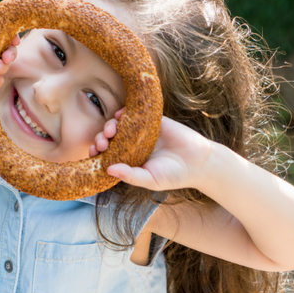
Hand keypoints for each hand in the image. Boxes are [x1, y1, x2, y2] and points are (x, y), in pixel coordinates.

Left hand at [91, 114, 213, 190]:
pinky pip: (135, 113)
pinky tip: (120, 115)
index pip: (107, 154)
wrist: (200, 161)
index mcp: (129, 160)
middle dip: (101, 138)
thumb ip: (130, 176)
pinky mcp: (152, 120)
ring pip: (118, 125)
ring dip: (110, 125)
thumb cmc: (174, 175)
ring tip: (111, 130)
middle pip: (109, 138)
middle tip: (102, 142)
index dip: (97, 151)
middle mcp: (132, 145)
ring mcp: (141, 132)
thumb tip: (108, 170)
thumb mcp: (150, 180)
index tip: (94, 151)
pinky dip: (125, 112)